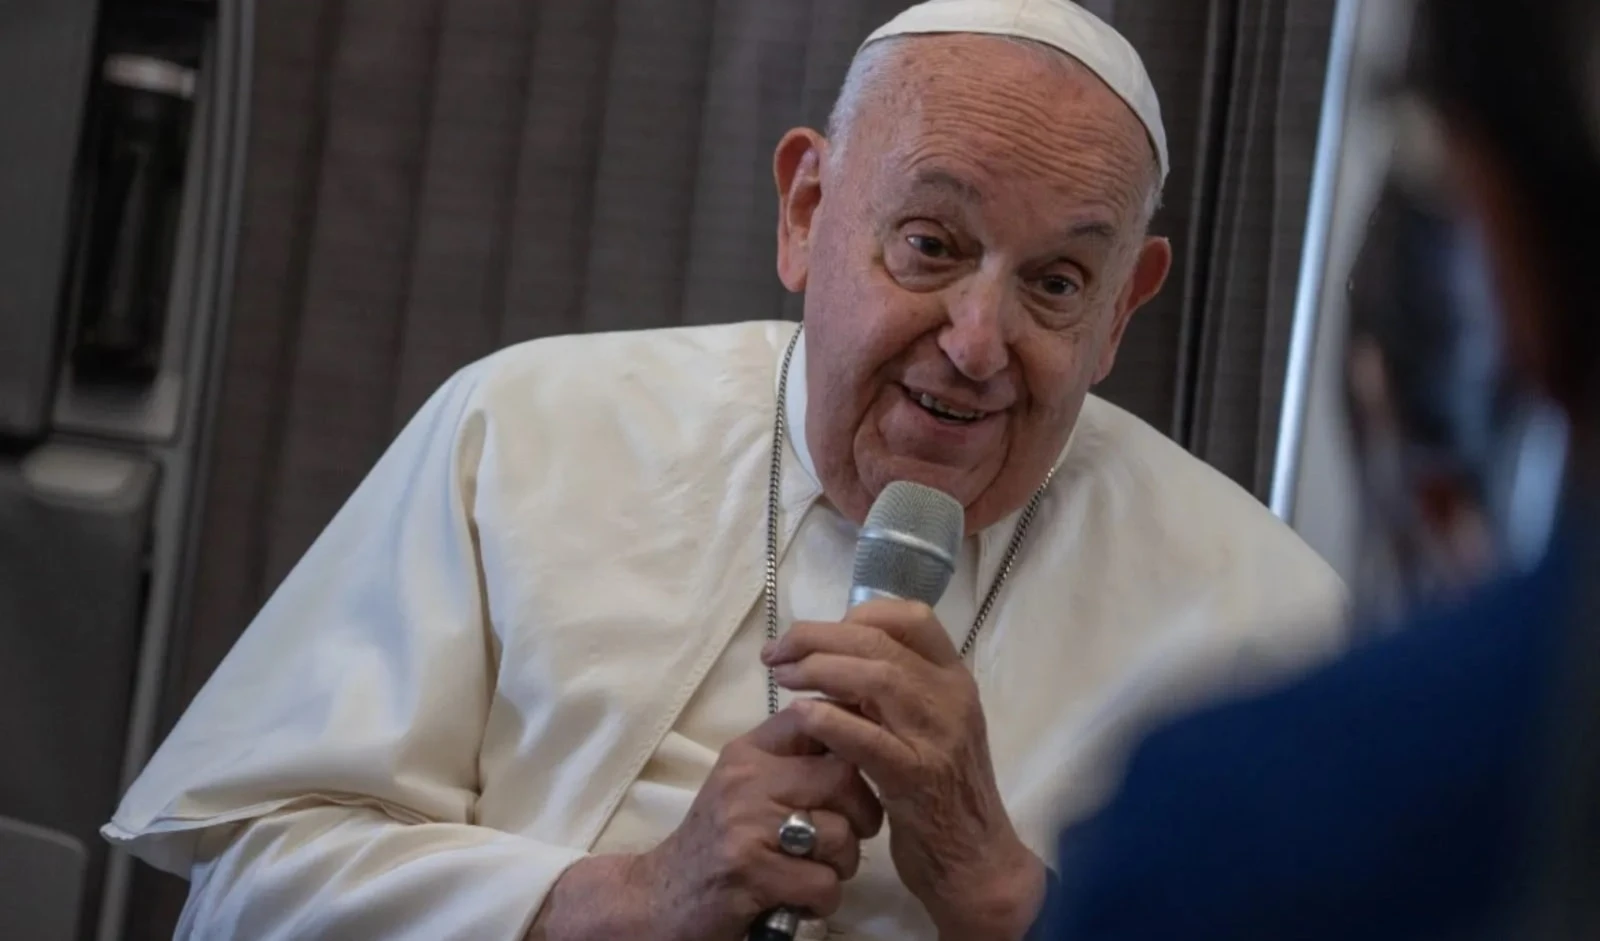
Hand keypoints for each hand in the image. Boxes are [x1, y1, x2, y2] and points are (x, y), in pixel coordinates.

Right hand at [531, 707, 882, 940]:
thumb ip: (792, 761)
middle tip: (849, 836)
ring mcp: (746, 826)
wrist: (660, 898)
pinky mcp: (750, 873)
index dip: (851, 739)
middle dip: (862, 814)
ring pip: (840, 834)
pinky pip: (823, 883)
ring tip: (816, 872)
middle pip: (842, 776)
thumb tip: (859, 734)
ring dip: (841, 866)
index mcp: (749, 752)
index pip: (814, 718)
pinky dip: (822, 900)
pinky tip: (799, 900)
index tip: (857, 772)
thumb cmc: (717, 842)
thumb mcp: (745, 786)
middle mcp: (746, 780)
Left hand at [762, 600, 1046, 940]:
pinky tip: (800, 717)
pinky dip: (829, 720)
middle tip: (778, 652)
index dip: (859, 614)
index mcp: (955, 679)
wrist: (976, 861)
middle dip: (820, 638)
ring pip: (877, 679)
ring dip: (819, 670)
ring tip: (783, 678)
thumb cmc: (943, 792)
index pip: (914, 617)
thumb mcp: (928, 728)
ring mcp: (937, 737)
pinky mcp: (916, 778)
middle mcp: (950, 698)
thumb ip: (895, 692)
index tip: (821, 633)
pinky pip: (867, 738)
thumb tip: (836, 658)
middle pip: (881, 642)